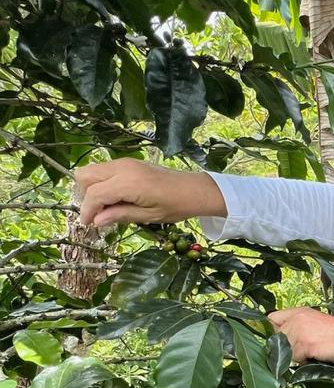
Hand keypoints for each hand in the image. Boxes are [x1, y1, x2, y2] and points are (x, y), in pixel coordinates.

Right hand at [75, 159, 225, 227]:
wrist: (193, 189)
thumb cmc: (175, 206)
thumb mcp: (148, 216)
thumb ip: (120, 216)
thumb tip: (97, 221)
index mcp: (128, 183)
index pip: (94, 194)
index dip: (87, 211)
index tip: (87, 225)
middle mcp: (122, 168)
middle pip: (85, 176)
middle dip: (85, 196)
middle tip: (98, 214)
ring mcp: (124, 162)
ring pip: (92, 170)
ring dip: (93, 189)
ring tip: (109, 207)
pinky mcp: (128, 162)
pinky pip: (105, 170)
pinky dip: (103, 183)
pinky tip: (117, 198)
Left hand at [267, 308, 333, 364]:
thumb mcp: (316, 323)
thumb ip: (298, 326)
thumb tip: (280, 339)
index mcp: (300, 311)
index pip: (272, 318)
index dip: (274, 331)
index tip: (281, 340)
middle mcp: (297, 318)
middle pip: (277, 337)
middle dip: (287, 346)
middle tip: (305, 348)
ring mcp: (300, 331)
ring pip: (286, 349)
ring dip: (296, 355)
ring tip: (313, 351)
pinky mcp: (305, 344)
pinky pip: (295, 358)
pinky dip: (304, 361)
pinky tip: (316, 356)